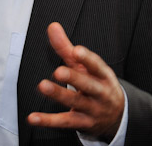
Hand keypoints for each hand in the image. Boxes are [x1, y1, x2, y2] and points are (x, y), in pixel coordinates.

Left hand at [27, 22, 123, 142]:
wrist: (118, 116)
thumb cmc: (97, 84)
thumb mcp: (86, 67)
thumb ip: (67, 48)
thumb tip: (52, 26)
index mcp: (103, 76)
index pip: (97, 66)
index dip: (87, 59)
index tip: (76, 51)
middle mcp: (100, 93)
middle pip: (88, 85)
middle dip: (74, 78)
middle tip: (58, 71)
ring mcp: (93, 109)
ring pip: (76, 102)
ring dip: (59, 94)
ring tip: (43, 86)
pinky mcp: (83, 123)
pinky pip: (64, 122)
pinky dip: (48, 120)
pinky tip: (33, 117)